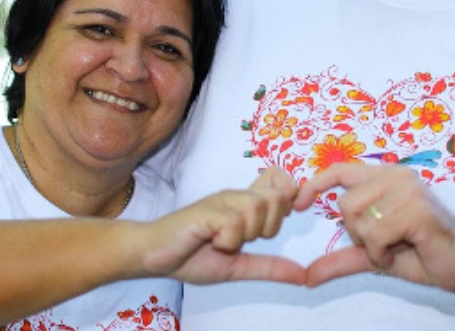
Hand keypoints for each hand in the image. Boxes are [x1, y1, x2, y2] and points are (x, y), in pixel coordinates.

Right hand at [138, 167, 304, 284]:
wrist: (152, 257)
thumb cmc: (190, 257)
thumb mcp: (237, 267)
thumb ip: (269, 267)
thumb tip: (302, 276)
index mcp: (244, 205)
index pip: (279, 178)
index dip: (291, 193)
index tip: (285, 216)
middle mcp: (235, 198)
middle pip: (277, 197)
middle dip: (270, 227)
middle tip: (244, 240)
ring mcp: (219, 202)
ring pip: (258, 208)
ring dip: (246, 234)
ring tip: (224, 241)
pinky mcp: (205, 212)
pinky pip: (234, 223)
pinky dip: (227, 241)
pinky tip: (211, 242)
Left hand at [294, 164, 454, 297]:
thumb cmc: (427, 254)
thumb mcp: (376, 256)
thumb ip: (342, 259)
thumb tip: (307, 276)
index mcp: (386, 178)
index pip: (340, 169)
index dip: (315, 184)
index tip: (298, 204)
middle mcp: (397, 176)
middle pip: (345, 204)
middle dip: (357, 234)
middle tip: (385, 244)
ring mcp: (408, 189)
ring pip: (358, 219)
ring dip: (373, 246)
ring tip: (398, 247)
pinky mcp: (417, 209)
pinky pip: (376, 234)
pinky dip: (383, 253)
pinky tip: (405, 251)